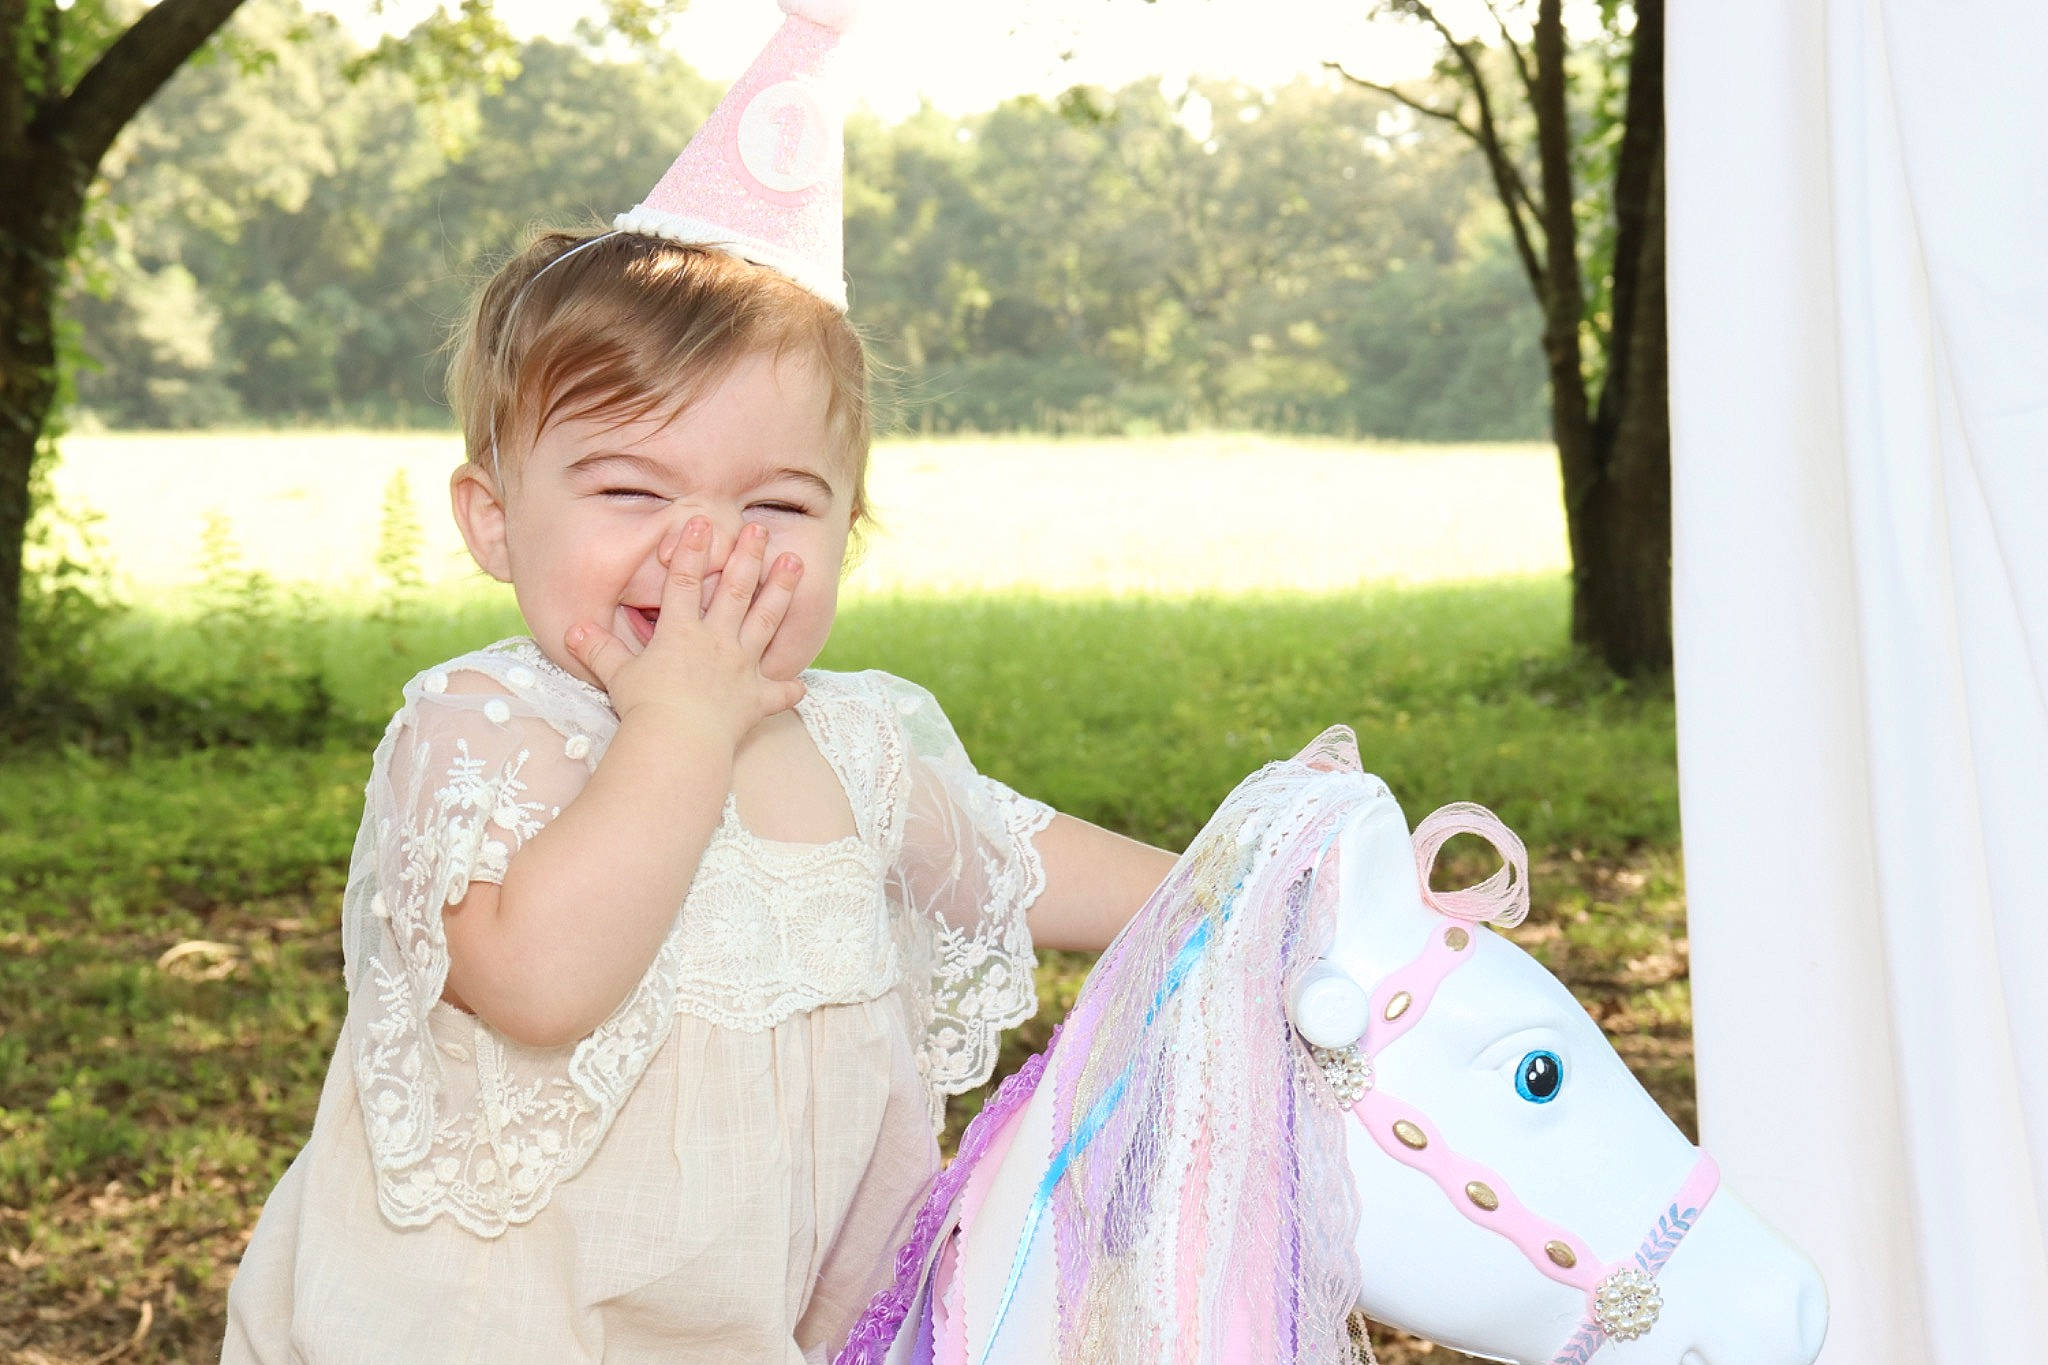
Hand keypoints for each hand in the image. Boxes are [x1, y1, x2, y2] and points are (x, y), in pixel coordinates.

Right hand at [564, 517, 806, 745]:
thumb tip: (571, 629)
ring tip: (796, 561)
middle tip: (760, 529)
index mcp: (681, 633)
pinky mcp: (755, 700)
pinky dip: (789, 690)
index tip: (700, 523)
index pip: (684, 582)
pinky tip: (800, 685)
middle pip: (735, 591)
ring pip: (766, 621)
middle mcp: (717, 642)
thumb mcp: (616, 675)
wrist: (679, 743)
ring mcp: (741, 668)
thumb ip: (599, 649)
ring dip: (782, 591)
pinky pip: (777, 694)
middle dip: (748, 556)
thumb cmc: (645, 708)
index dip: (690, 552)